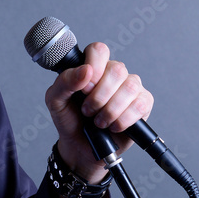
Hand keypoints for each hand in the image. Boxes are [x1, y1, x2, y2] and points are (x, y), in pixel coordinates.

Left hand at [44, 42, 153, 183]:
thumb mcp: (56, 100)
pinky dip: (123, 119)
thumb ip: (65, 81)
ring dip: (110, 109)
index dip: (94, 67)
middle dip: (99, 95)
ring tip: (99, 121)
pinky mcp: (143, 104)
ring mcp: (131, 88)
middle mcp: (114, 74)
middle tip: (88, 110)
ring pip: (130, 86)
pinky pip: (140, 104)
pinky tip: (113, 126)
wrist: (80, 147)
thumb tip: (85, 70)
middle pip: (117, 69)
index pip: (99, 50)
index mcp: (93, 66)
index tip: (84, 88)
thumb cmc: (69, 119)